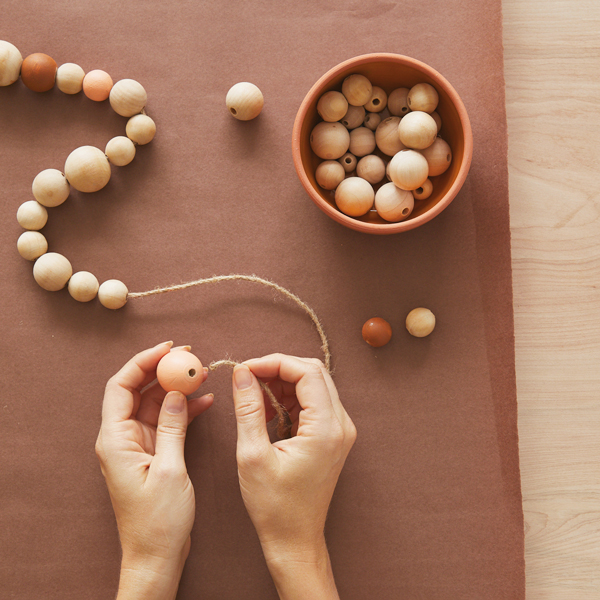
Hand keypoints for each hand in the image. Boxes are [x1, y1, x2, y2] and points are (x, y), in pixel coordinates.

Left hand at [95, 342, 212, 599]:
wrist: (157, 554)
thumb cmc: (158, 520)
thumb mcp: (169, 469)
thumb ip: (172, 427)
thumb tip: (175, 392)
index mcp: (115, 439)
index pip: (122, 386)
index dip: (143, 361)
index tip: (169, 348)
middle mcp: (122, 437)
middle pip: (138, 390)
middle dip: (163, 370)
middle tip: (191, 357)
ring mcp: (137, 444)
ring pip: (154, 403)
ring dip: (176, 389)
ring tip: (202, 375)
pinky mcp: (152, 452)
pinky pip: (166, 421)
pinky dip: (183, 409)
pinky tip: (205, 401)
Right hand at [231, 354, 356, 599]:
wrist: (294, 539)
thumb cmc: (274, 506)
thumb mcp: (252, 455)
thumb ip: (248, 408)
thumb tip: (242, 373)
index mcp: (327, 428)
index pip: (307, 372)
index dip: (274, 362)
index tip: (245, 368)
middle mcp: (340, 425)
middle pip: (313, 373)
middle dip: (278, 369)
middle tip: (247, 378)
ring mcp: (339, 430)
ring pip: (312, 385)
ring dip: (281, 384)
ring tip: (253, 398)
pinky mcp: (331, 435)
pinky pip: (311, 402)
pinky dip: (287, 399)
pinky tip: (265, 412)